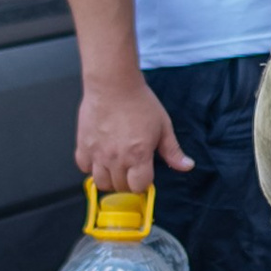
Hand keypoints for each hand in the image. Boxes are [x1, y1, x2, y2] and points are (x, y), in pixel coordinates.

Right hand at [75, 75, 189, 194]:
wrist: (113, 84)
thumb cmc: (138, 101)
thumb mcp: (163, 126)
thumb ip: (173, 151)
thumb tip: (187, 166)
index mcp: (138, 155)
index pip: (139, 186)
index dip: (143, 183)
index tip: (144, 175)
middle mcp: (116, 158)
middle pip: (121, 187)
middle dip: (128, 182)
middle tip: (131, 169)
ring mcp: (98, 153)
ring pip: (101, 182)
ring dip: (110, 179)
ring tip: (116, 167)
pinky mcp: (83, 145)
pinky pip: (83, 167)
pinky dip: (91, 166)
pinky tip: (100, 157)